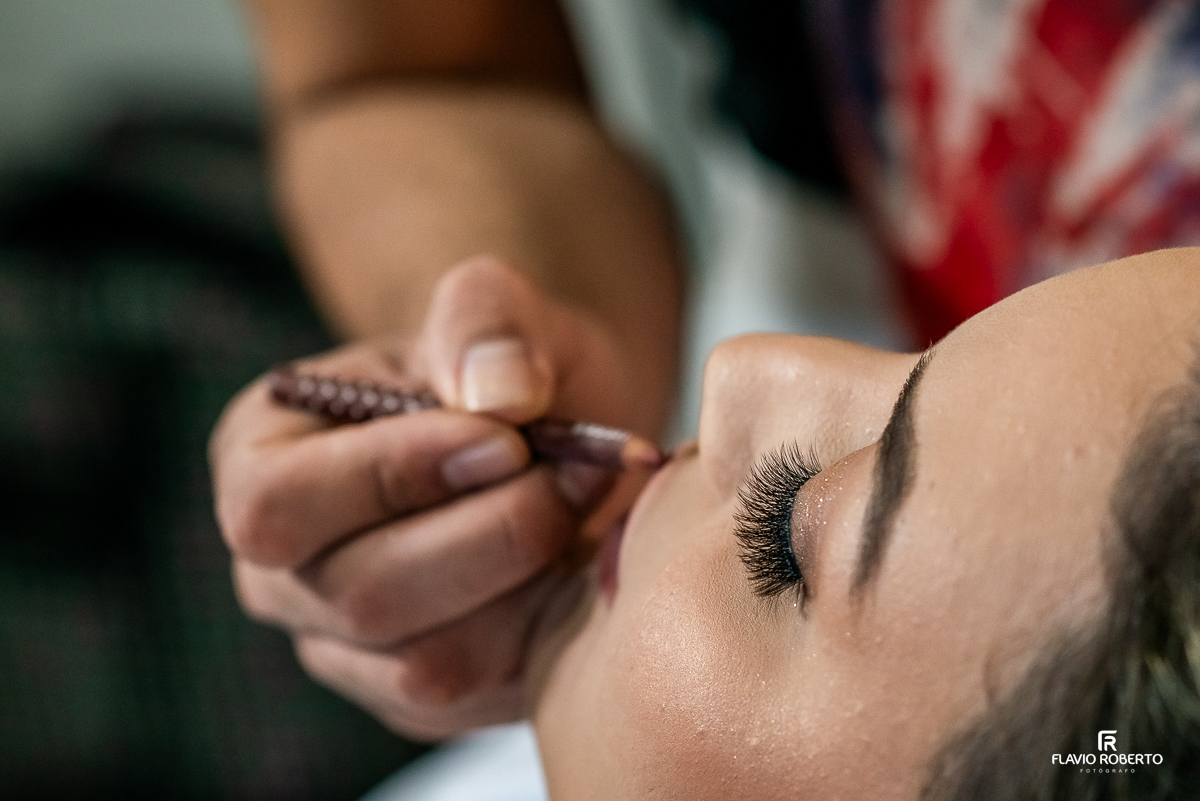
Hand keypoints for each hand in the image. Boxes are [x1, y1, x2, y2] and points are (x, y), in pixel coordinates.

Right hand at [210, 257, 650, 738]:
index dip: (391, 477)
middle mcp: (284, 572)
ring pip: (427, 666)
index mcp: (261, 461)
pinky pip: (483, 697)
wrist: (551, 432)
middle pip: (361, 597)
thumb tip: (498, 398)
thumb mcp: (495, 310)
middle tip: (576, 471)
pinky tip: (580, 566)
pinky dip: (550, 632)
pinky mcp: (417, 697)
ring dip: (530, 585)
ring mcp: (346, 648)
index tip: (505, 439)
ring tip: (584, 508)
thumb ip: (486, 321)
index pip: (276, 504)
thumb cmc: (500, 367)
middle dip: (492, 533)